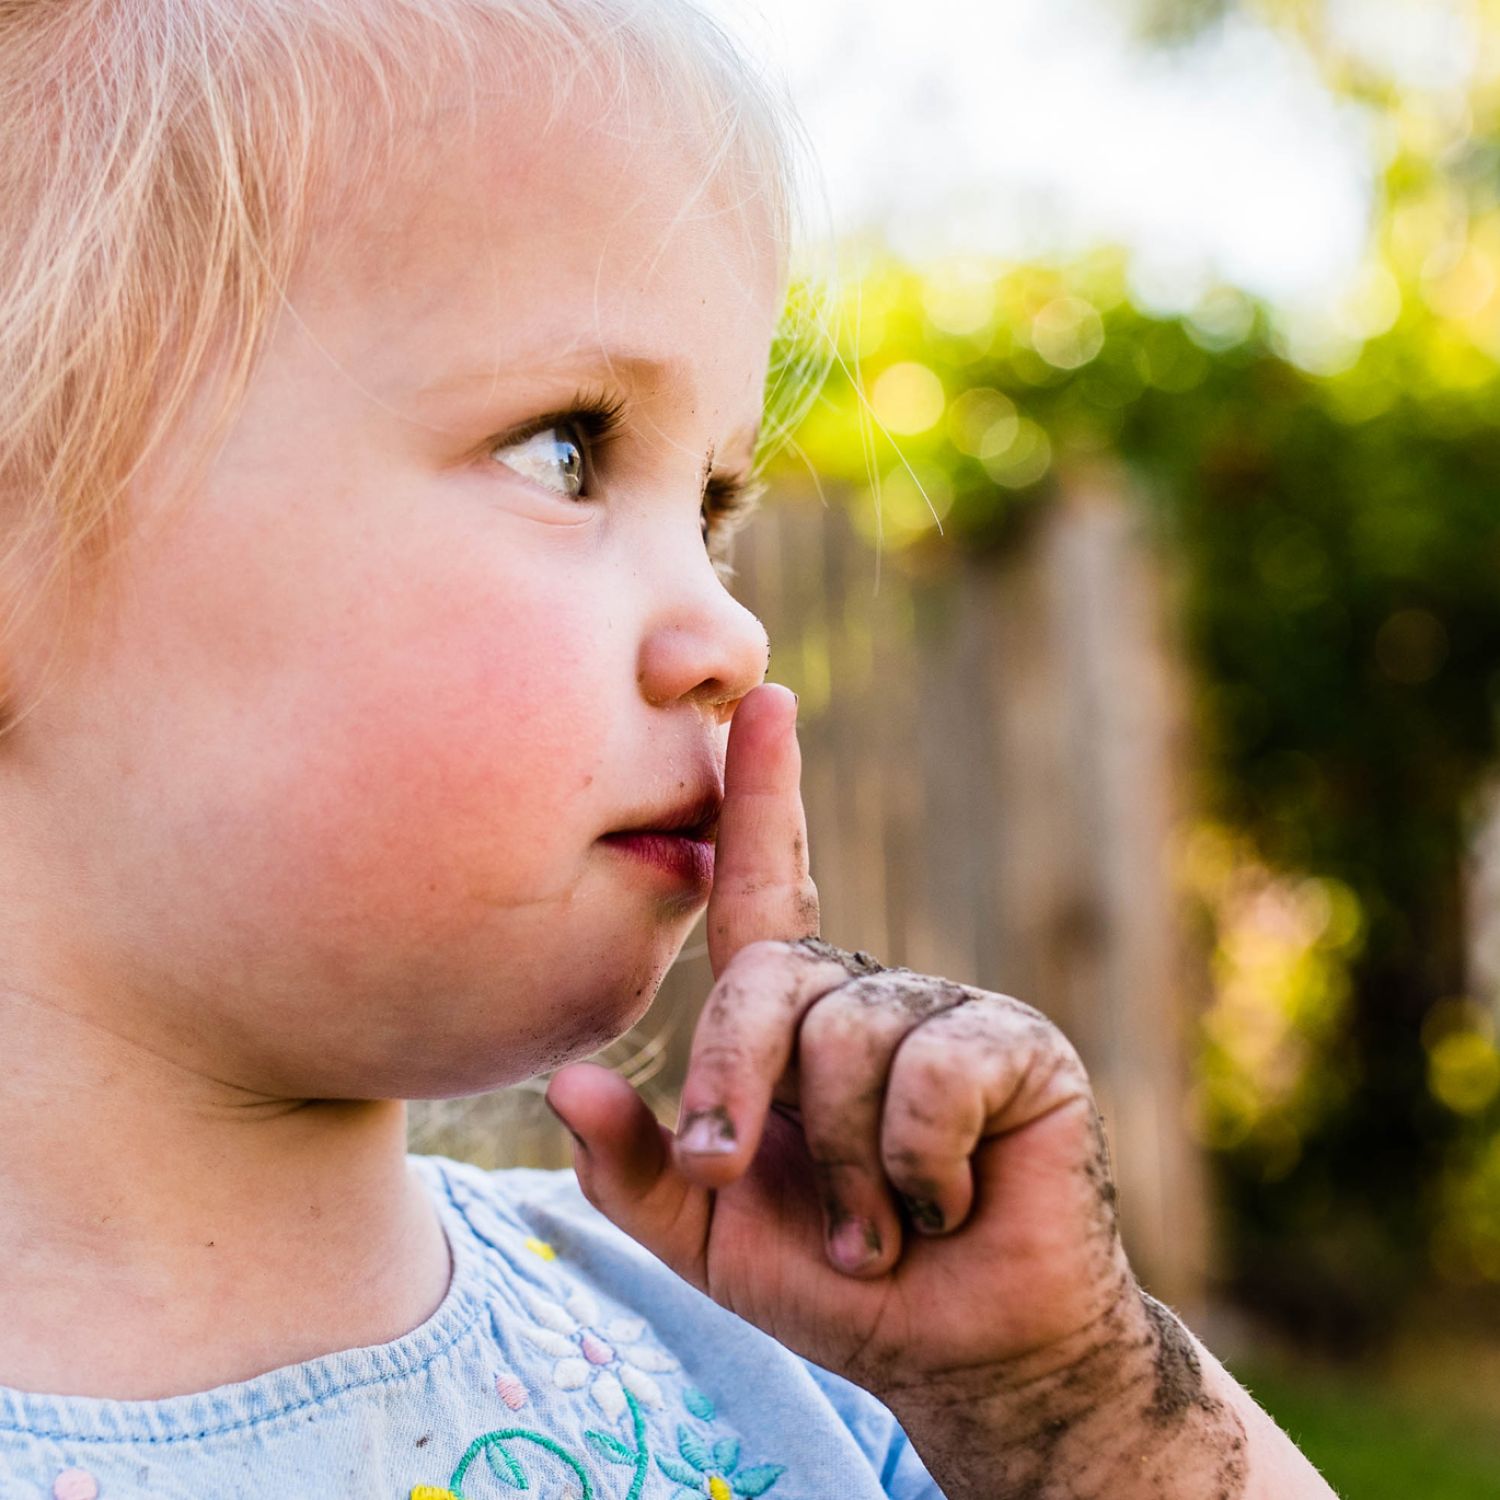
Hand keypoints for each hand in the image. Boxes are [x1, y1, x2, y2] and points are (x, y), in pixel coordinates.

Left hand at [546, 682, 1132, 1399]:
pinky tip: (947, 1202)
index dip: (762, 791)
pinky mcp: (1015, 1044)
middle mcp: (865, 989)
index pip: (768, 880)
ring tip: (874, 1224)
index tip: (762, 698)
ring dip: (840, 1169)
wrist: (957, 1350)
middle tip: (735, 1182)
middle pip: (768, 978)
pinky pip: (929, 1073)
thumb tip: (559, 1084)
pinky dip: (915, 1167)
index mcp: (793, 1015)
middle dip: (734, 1088)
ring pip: (848, 1037)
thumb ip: (630, 1165)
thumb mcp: (703, 1232)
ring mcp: (943, 1009)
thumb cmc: (832, 1280)